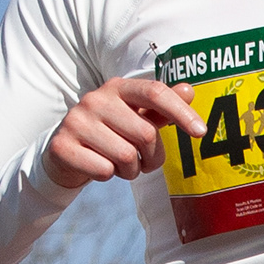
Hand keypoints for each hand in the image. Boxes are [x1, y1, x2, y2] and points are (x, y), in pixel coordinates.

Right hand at [45, 75, 200, 188]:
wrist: (64, 152)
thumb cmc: (110, 134)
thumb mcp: (135, 118)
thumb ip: (161, 107)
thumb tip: (189, 90)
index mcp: (117, 87)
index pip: (155, 93)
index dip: (181, 112)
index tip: (200, 133)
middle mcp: (95, 99)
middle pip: (146, 133)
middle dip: (152, 157)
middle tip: (142, 162)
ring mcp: (76, 121)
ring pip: (126, 156)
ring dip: (130, 170)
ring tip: (119, 164)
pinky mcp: (62, 146)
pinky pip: (104, 170)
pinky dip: (108, 176)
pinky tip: (98, 166)